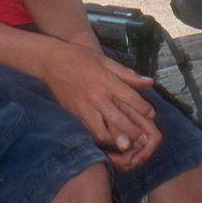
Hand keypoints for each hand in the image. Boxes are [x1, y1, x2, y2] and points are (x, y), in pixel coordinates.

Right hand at [45, 42, 161, 170]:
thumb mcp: (104, 60)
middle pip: (118, 117)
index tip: (151, 114)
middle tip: (144, 139)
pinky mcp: (72, 114)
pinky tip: (107, 142)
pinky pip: (87, 130)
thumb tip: (149, 82)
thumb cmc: (80, 57)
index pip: (128, 97)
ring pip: (101, 129)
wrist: (50, 61)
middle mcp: (95, 95)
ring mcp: (82, 106)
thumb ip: (127, 74)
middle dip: (133, 130)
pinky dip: (98, 138)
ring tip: (127, 145)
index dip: (142, 108)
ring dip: (116, 139)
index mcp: (105, 79)